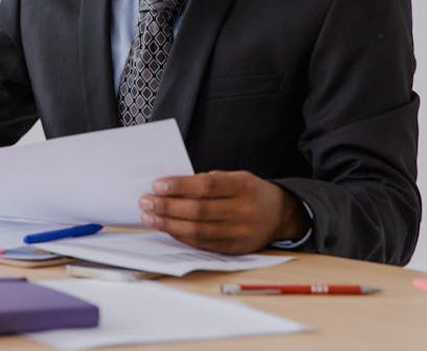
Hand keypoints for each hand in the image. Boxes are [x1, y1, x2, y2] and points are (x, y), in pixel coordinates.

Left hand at [139, 170, 309, 254]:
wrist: (280, 215)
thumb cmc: (249, 192)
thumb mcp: (235, 177)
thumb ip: (208, 181)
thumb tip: (171, 188)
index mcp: (243, 186)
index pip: (207, 186)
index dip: (180, 186)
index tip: (158, 185)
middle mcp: (243, 211)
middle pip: (199, 211)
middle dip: (168, 207)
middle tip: (146, 201)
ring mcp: (240, 233)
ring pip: (198, 231)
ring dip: (169, 224)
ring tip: (149, 216)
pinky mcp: (235, 249)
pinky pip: (202, 244)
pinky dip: (181, 236)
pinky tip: (167, 228)